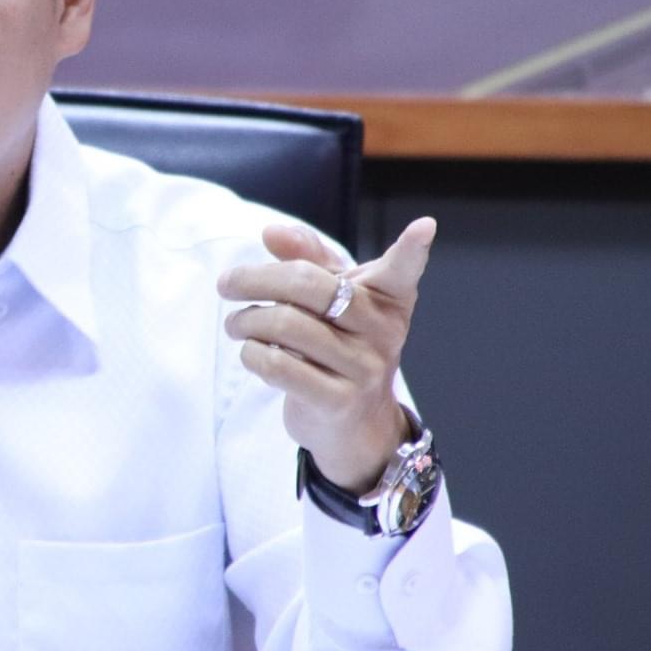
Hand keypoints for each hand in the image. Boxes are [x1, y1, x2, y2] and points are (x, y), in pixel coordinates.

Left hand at [216, 217, 436, 489]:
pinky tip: (251, 353)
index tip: (425, 226)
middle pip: (308, 286)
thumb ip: (307, 259)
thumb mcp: (332, 299)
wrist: (352, 423)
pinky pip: (280, 366)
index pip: (402, 270)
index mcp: (387, 298)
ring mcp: (363, 368)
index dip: (413, 249)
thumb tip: (272, 232)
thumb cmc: (339, 345)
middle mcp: (382, 331)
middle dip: (255, 280)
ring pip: (286, 326)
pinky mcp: (338, 401)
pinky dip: (252, 354)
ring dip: (245, 321)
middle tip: (226, 284)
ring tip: (236, 324)